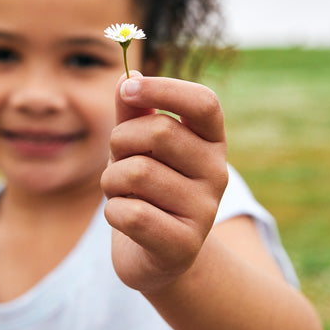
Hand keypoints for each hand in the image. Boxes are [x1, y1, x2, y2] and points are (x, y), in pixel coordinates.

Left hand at [100, 72, 228, 293]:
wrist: (156, 254)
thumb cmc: (146, 188)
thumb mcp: (138, 145)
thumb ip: (134, 112)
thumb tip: (127, 75)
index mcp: (211, 141)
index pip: (204, 102)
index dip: (164, 88)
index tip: (128, 89)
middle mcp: (217, 172)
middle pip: (158, 132)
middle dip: (120, 141)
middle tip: (119, 159)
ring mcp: (205, 210)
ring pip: (137, 172)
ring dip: (112, 180)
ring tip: (122, 191)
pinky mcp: (184, 245)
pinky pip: (131, 213)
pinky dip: (113, 211)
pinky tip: (124, 218)